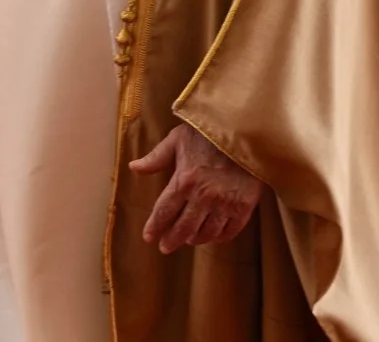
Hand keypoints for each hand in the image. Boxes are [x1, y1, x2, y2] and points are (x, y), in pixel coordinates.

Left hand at [128, 122, 262, 252]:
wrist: (244, 131)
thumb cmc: (207, 134)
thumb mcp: (177, 140)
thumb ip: (155, 158)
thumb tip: (133, 167)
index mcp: (184, 180)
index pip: (164, 211)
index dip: (155, 227)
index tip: (148, 238)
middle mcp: (204, 196)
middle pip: (184, 228)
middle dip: (172, 240)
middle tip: (165, 247)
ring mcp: (225, 203)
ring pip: (206, 233)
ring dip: (195, 239)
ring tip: (188, 240)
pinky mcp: (244, 207)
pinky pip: (229, 231)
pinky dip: (219, 237)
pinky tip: (212, 236)